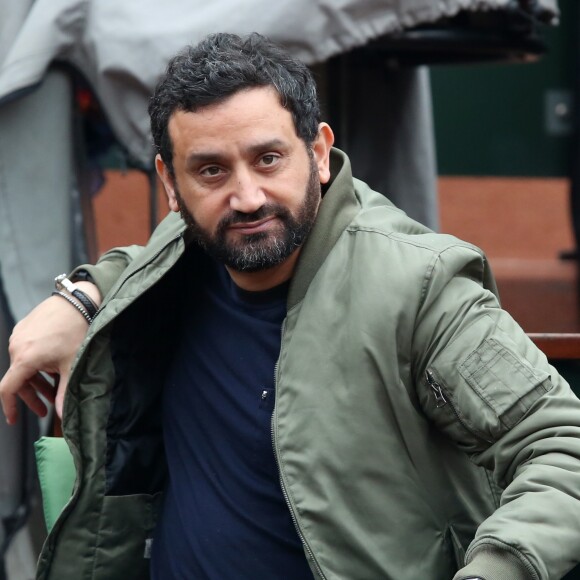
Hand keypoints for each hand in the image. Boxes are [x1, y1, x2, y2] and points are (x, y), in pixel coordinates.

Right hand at [0, 282, 100, 423]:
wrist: (78, 301)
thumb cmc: (76, 331)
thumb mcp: (72, 365)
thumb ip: (65, 393)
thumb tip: (63, 416)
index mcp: (24, 359)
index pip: (8, 389)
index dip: (10, 407)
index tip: (15, 420)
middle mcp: (16, 347)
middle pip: (18, 379)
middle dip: (32, 396)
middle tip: (46, 409)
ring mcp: (19, 335)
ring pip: (23, 365)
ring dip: (36, 380)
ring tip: (53, 390)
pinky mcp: (25, 327)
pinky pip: (26, 351)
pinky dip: (36, 364)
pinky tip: (53, 367)